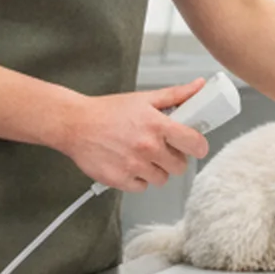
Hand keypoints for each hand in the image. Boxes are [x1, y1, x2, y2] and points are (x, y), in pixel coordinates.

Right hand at [50, 79, 211, 191]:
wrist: (75, 124)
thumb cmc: (108, 111)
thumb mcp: (144, 99)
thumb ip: (176, 95)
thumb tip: (199, 86)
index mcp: (157, 125)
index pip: (194, 144)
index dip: (198, 146)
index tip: (194, 145)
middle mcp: (148, 147)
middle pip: (180, 166)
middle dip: (173, 158)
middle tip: (161, 148)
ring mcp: (134, 166)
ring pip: (161, 179)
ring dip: (156, 170)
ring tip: (142, 156)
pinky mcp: (120, 180)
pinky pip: (141, 187)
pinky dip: (138, 179)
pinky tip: (129, 164)